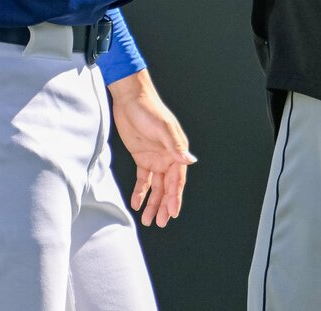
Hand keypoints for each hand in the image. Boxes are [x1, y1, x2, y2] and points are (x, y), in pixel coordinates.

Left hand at [107, 70, 195, 226]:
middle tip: (161, 222)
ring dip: (152, 202)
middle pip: (167, 186)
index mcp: (176, 150)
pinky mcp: (141, 156)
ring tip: (148, 219)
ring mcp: (154, 157)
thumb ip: (175, 146)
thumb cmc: (149, 109)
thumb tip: (189, 161)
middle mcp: (167, 156)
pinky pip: (142, 179)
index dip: (175, 197)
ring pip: (155, 186)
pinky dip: (140, 192)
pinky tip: (136, 203)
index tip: (173, 213)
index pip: (177, 179)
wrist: (130, 97)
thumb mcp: (162, 128)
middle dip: (164, 205)